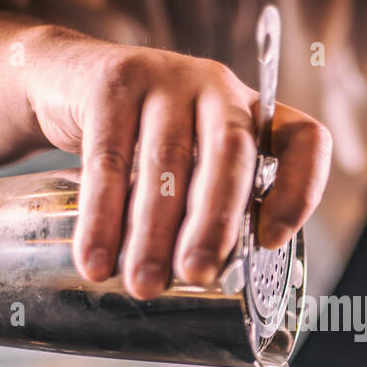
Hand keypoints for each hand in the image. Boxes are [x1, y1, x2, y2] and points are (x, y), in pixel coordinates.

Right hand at [26, 29, 330, 297]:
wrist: (62, 78)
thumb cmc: (139, 139)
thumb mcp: (188, 164)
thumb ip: (206, 207)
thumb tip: (207, 289)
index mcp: (254, 113)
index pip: (305, 139)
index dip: (301, 189)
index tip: (271, 242)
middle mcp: (218, 89)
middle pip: (230, 152)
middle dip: (215, 221)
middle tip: (197, 274)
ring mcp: (166, 79)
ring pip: (166, 159)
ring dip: (153, 231)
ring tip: (143, 284)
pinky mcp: (111, 83)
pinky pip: (108, 158)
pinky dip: (100, 216)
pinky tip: (95, 258)